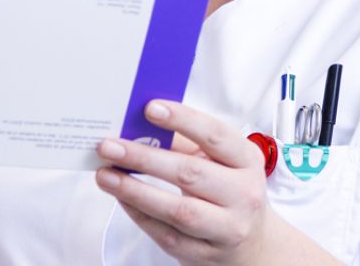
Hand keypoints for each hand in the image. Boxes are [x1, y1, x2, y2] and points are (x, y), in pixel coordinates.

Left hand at [94, 100, 338, 265]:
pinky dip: (140, 215)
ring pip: (177, 210)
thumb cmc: (230, 190)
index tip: (150, 108)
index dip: (183, 120)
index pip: (215, 135)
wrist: (253, 242)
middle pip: (190, 173)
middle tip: (110, 146)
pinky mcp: (205, 254)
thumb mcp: (222, 161)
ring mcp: (226, 228)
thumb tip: (140, 126)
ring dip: (136, 191)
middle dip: (145, 158)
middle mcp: (243, 194)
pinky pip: (167, 235)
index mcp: (247, 160)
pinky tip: (121, 198)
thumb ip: (186, 143)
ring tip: (106, 175)